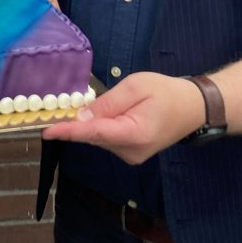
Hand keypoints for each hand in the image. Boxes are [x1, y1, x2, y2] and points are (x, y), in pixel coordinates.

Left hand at [41, 72, 204, 164]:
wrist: (194, 108)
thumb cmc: (167, 92)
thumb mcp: (136, 87)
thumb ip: (108, 102)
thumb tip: (82, 115)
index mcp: (135, 134)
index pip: (94, 133)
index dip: (69, 131)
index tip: (47, 131)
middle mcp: (131, 151)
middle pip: (94, 136)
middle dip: (78, 121)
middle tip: (64, 104)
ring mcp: (131, 155)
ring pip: (99, 138)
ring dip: (92, 122)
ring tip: (106, 102)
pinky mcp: (131, 153)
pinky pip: (107, 139)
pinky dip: (100, 127)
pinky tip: (107, 113)